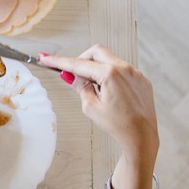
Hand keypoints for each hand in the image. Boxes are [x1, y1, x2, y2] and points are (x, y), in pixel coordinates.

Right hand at [40, 45, 158, 159]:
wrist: (141, 136)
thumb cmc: (119, 125)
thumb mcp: (91, 107)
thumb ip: (80, 86)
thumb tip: (71, 76)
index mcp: (110, 74)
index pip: (78, 64)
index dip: (59, 61)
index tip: (47, 58)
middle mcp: (124, 68)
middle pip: (96, 52)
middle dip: (82, 60)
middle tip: (74, 74)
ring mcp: (135, 73)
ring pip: (110, 59)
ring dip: (97, 68)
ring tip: (95, 89)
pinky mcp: (141, 79)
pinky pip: (122, 69)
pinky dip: (111, 75)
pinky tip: (109, 92)